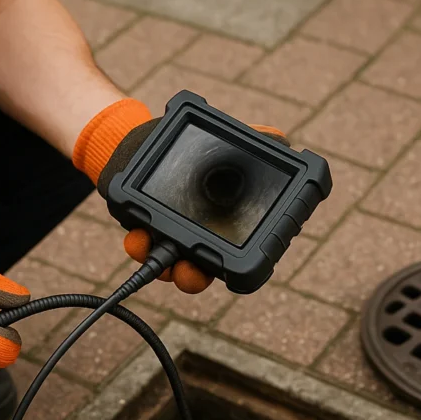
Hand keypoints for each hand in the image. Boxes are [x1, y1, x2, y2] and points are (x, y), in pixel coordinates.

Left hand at [72, 99, 288, 293]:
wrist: (151, 145)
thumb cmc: (196, 154)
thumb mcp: (227, 146)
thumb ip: (258, 141)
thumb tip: (282, 142)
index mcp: (223, 231)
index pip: (232, 260)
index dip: (232, 268)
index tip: (234, 270)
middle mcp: (196, 242)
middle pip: (198, 274)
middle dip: (193, 278)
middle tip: (190, 273)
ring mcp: (168, 239)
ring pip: (167, 267)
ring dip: (165, 269)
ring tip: (162, 261)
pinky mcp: (142, 230)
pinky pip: (140, 246)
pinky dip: (138, 245)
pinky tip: (139, 235)